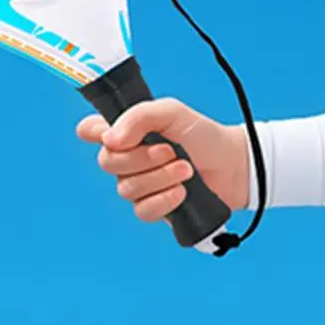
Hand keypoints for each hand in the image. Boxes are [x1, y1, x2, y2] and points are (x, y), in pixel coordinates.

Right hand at [76, 97, 248, 222]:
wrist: (234, 166)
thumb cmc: (203, 135)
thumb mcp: (173, 113)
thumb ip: (140, 116)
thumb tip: (110, 139)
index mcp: (128, 130)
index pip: (90, 130)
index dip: (93, 133)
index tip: (114, 135)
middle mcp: (129, 158)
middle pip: (107, 162)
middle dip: (141, 158)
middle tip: (171, 150)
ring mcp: (140, 184)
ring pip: (125, 189)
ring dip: (159, 178)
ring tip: (186, 169)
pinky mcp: (155, 208)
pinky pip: (142, 211)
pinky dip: (163, 200)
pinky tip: (181, 192)